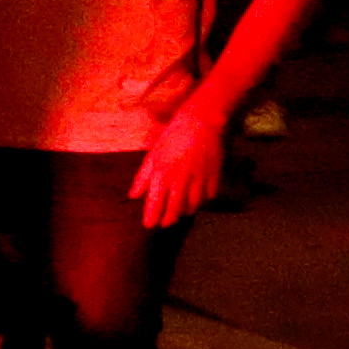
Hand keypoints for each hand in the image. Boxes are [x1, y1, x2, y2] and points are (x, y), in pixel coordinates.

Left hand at [132, 104, 225, 229]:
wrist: (199, 123)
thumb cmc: (171, 138)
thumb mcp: (152, 156)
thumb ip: (142, 178)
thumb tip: (133, 196)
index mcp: (162, 176)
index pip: (156, 204)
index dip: (152, 217)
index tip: (149, 226)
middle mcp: (180, 181)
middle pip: (175, 209)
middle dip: (169, 219)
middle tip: (165, 223)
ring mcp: (199, 179)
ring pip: (193, 205)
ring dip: (186, 211)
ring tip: (180, 214)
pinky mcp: (214, 175)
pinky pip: (209, 195)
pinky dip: (202, 200)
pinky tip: (197, 201)